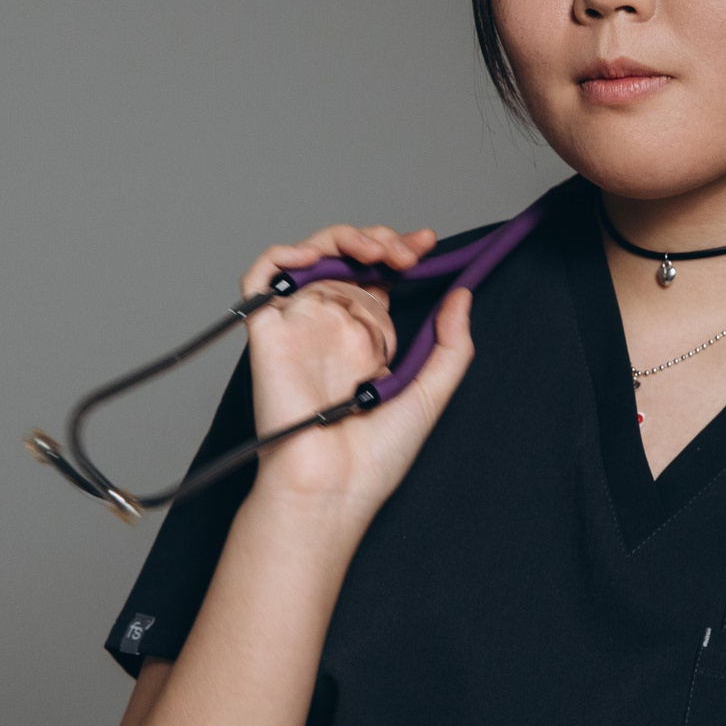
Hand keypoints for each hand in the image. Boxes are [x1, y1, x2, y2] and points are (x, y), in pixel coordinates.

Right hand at [237, 223, 474, 536]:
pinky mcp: (268, 332)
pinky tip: (316, 255)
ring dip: (344, 238)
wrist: (334, 487)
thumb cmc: (375, 458)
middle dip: (380, 241)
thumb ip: (453, 346)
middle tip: (408, 253)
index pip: (378, 278)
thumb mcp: (432, 394)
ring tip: (378, 252)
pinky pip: (261, 277)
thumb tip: (465, 295)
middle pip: (348, 259)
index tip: (427, 245)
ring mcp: (300, 326)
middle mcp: (331, 327)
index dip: (398, 252)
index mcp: (365, 340)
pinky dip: (283, 254)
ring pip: (312, 257)